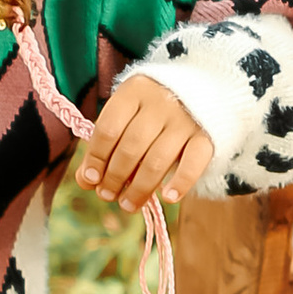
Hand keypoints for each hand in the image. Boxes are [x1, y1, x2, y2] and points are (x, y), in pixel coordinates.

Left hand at [73, 75, 215, 210]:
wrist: (202, 88)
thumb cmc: (151, 109)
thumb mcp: (126, 115)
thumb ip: (104, 144)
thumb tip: (85, 181)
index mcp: (134, 92)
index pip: (108, 129)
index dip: (95, 158)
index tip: (90, 179)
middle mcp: (161, 103)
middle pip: (131, 147)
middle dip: (115, 177)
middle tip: (107, 195)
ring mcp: (185, 120)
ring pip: (158, 160)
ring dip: (139, 188)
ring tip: (128, 205)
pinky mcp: (207, 137)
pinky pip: (194, 164)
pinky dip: (181, 183)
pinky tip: (168, 198)